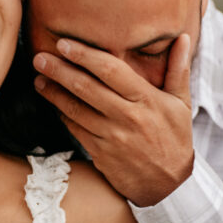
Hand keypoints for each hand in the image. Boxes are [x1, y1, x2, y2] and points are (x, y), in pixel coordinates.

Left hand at [33, 35, 193, 206]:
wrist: (168, 185)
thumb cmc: (175, 139)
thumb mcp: (182, 104)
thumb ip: (178, 69)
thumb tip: (184, 37)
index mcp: (147, 100)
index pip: (111, 70)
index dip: (84, 55)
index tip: (64, 44)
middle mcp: (127, 117)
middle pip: (86, 88)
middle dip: (59, 70)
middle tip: (39, 57)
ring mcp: (112, 137)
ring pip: (75, 109)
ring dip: (53, 93)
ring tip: (39, 78)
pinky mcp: (100, 154)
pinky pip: (75, 129)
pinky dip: (62, 114)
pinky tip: (53, 103)